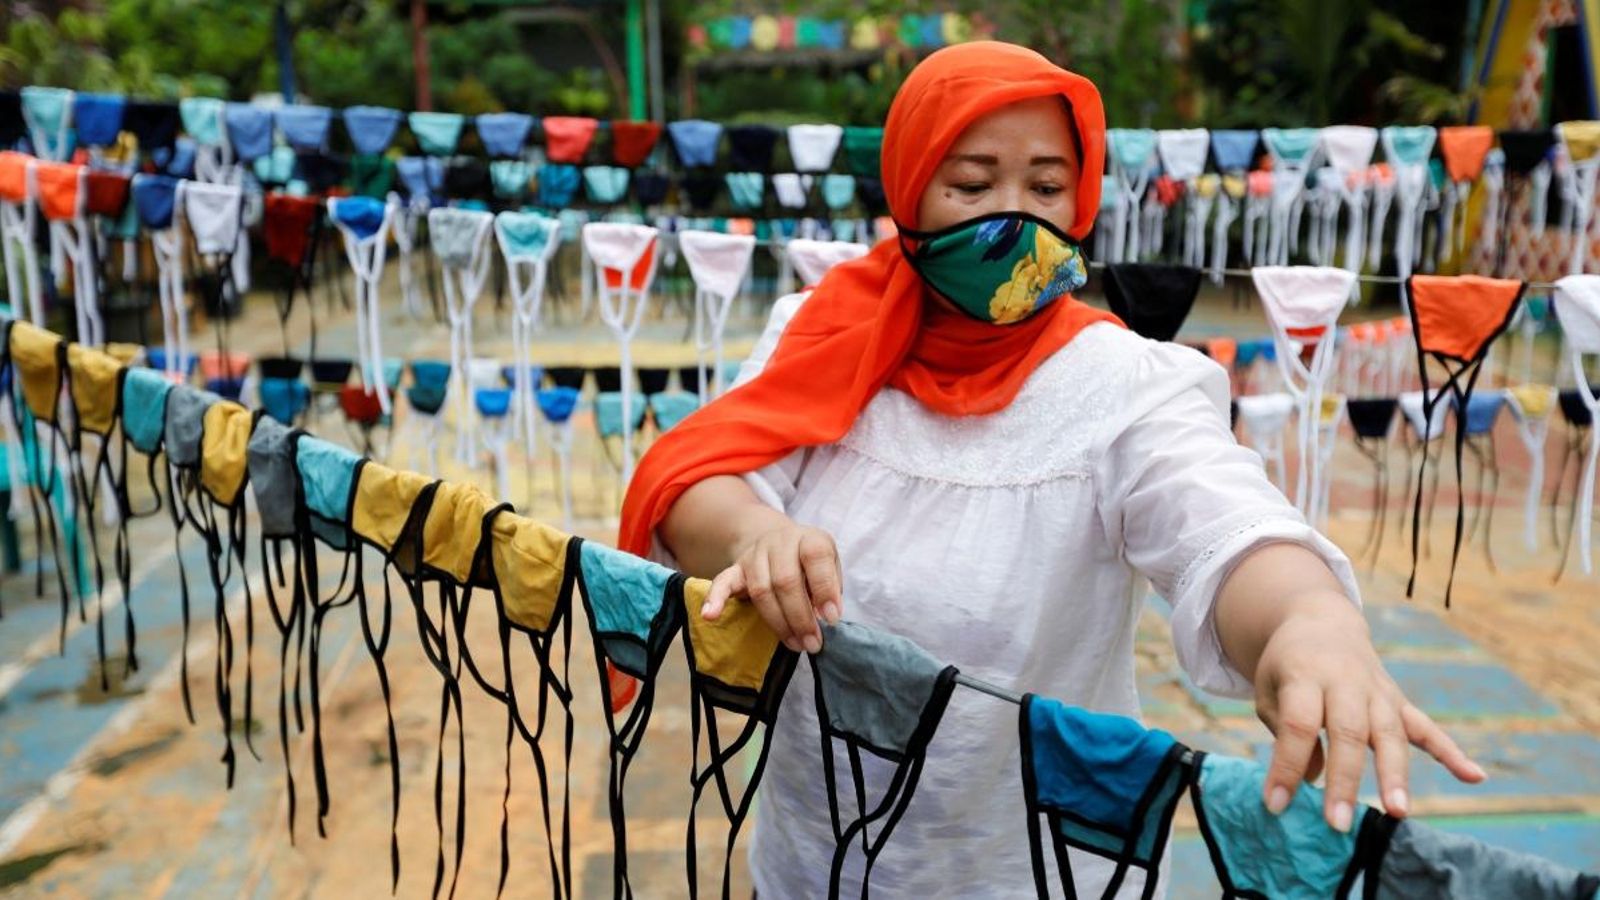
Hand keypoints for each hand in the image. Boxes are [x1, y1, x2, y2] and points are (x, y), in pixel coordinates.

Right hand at [700, 521, 841, 652]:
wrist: (777, 539)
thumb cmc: (809, 562)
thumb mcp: (830, 564)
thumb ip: (830, 586)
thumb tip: (826, 616)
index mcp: (809, 539)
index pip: (816, 557)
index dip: (825, 589)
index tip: (831, 619)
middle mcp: (780, 543)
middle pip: (786, 580)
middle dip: (800, 617)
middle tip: (812, 643)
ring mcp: (755, 555)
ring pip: (761, 590)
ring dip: (778, 622)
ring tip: (794, 644)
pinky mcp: (736, 569)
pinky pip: (722, 582)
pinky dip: (715, 599)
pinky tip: (710, 616)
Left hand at [1252, 601, 1485, 829]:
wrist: (1321, 623)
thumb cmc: (1287, 666)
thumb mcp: (1270, 691)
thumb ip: (1285, 733)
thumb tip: (1312, 778)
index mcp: (1305, 675)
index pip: (1298, 724)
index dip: (1286, 766)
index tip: (1275, 804)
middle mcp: (1346, 681)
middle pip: (1349, 732)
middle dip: (1345, 780)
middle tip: (1338, 823)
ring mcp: (1378, 691)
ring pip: (1391, 734)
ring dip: (1395, 775)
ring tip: (1398, 812)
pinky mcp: (1399, 701)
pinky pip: (1427, 728)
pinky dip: (1451, 752)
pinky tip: (1475, 777)